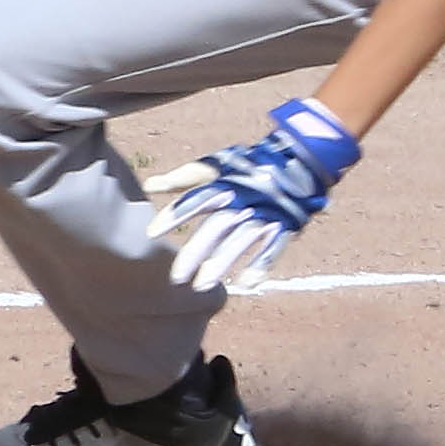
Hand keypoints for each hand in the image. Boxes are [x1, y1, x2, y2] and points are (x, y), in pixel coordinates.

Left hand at [141, 96, 362, 295]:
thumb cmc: (244, 167)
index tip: (151, 234)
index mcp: (223, 184)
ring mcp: (264, 213)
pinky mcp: (284, 225)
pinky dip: (261, 265)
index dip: (174, 216)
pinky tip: (246, 284)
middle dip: (196, 251)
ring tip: (202, 286)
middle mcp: (242, 199)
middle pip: (216, 227)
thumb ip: (182, 179)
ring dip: (222, 263)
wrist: (296, 160)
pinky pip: (273, 247)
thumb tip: (148, 186)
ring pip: (240, 240)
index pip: (195, 201)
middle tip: (176, 278)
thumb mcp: (212, 168)